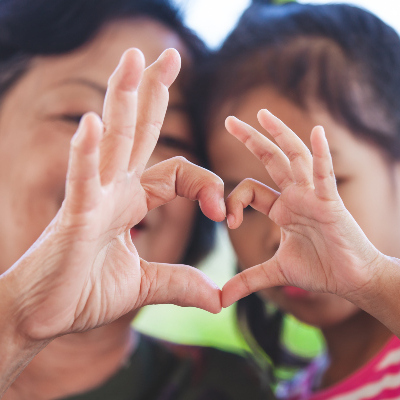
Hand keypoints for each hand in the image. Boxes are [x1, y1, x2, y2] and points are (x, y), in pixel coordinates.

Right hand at [6, 48, 224, 341]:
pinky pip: (82, 179)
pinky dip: (86, 152)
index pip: (178, 173)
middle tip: (167, 54)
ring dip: (121, 99)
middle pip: (138, 133)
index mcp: (132, 202)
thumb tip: (217, 299)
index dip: (206, 185)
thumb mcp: (144, 286)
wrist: (42, 316)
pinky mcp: (73, 217)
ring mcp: (92, 199)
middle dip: (152, 93)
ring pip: (112, 142)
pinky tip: (93, 124)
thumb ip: (180, 284)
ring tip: (132, 57)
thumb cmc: (84, 293)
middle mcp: (113, 191)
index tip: (222, 211)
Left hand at [222, 109, 383, 307]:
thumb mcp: (275, 272)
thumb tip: (220, 299)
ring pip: (294, 158)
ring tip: (263, 114)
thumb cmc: (319, 270)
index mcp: (282, 208)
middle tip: (229, 120)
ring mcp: (313, 196)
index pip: (250, 189)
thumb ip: (247, 280)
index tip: (227, 221)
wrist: (351, 280)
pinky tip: (316, 132)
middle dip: (251, 140)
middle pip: (270, 160)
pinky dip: (321, 155)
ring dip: (280, 135)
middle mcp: (295, 196)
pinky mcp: (331, 203)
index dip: (233, 200)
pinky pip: (325, 175)